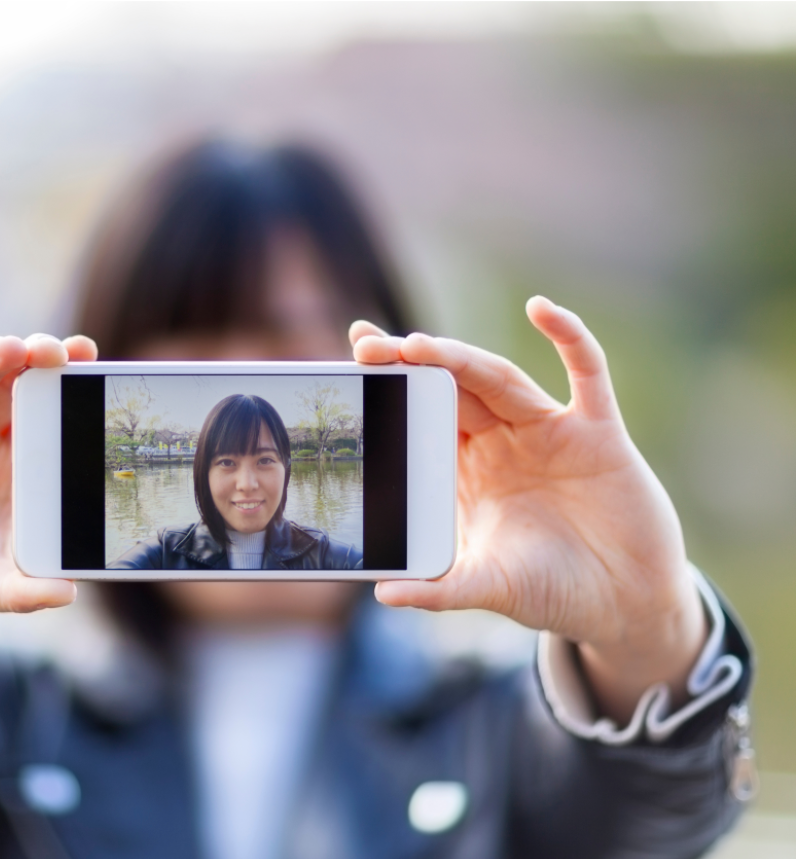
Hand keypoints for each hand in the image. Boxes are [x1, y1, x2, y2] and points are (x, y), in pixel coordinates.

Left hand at [351, 298, 706, 720]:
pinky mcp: (599, 433)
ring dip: (461, 358)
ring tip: (416, 345)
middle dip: (412, 364)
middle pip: (452, 387)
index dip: (393, 386)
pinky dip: (570, 337)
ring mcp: (551, 432)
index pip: (422, 414)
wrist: (625, 605)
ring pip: (500, 380)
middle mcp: (505, 441)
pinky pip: (587, 374)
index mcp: (470, 469)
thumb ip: (440, 588)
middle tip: (367, 346)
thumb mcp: (489, 587)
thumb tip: (382, 594)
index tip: (354, 360)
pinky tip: (542, 309)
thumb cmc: (553, 591)